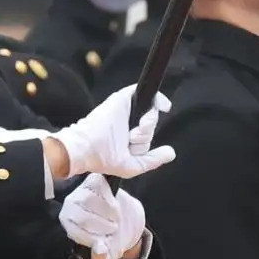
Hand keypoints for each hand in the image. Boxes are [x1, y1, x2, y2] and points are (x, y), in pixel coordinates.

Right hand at [53, 86, 174, 178]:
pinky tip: (164, 107)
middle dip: (143, 135)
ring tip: (131, 132)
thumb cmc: (103, 158)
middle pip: (150, 126)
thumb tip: (171, 153)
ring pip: (150, 112)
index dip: (142, 143)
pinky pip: (147, 93)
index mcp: (128, 136)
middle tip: (128, 140)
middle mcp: (128, 121)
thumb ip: (153, 159)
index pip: (146, 136)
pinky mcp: (124, 99)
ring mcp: (127, 109)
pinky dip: (158, 100)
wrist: (86, 147)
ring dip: (147, 124)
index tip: (130, 148)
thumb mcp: (133, 166)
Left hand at [59, 175, 147, 258]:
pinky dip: (111, 199)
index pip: (75, 231)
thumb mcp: (107, 254)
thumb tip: (99, 251)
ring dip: (109, 212)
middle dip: (103, 226)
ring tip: (115, 218)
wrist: (127, 220)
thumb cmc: (112, 238)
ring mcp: (81, 190)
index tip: (104, 241)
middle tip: (113, 229)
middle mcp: (70, 205)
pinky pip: (101, 187)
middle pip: (83, 216)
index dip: (92, 238)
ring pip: (91, 200)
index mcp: (69, 224)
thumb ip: (101, 257)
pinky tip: (115, 205)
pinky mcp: (95, 180)